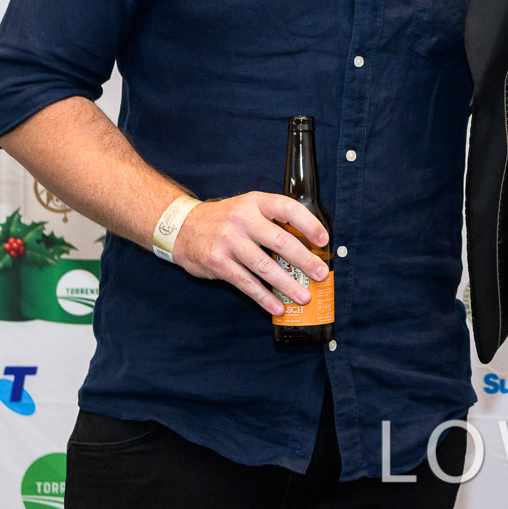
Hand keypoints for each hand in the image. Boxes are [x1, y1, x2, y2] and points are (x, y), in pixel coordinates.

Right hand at [171, 192, 329, 315]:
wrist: (182, 227)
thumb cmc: (225, 219)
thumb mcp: (248, 207)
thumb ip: (273, 219)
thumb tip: (309, 243)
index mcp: (255, 202)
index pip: (288, 209)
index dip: (309, 224)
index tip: (324, 240)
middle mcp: (242, 219)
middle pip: (280, 241)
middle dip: (304, 260)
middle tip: (320, 274)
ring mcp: (228, 242)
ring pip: (264, 267)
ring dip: (287, 284)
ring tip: (304, 296)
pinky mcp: (218, 263)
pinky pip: (246, 283)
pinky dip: (264, 297)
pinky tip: (278, 306)